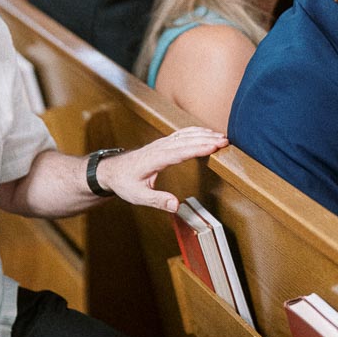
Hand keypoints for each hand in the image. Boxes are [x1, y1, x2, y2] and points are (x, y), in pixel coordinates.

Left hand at [97, 127, 227, 211]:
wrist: (111, 170)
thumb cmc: (124, 183)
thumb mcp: (138, 196)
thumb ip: (157, 200)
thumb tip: (176, 205)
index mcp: (154, 159)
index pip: (179, 152)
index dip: (198, 148)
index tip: (214, 147)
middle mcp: (159, 148)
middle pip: (186, 140)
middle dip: (206, 139)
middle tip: (225, 142)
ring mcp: (161, 143)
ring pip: (185, 134)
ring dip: (204, 133)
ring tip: (222, 136)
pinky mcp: (163, 143)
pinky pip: (182, 134)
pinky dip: (196, 131)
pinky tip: (206, 133)